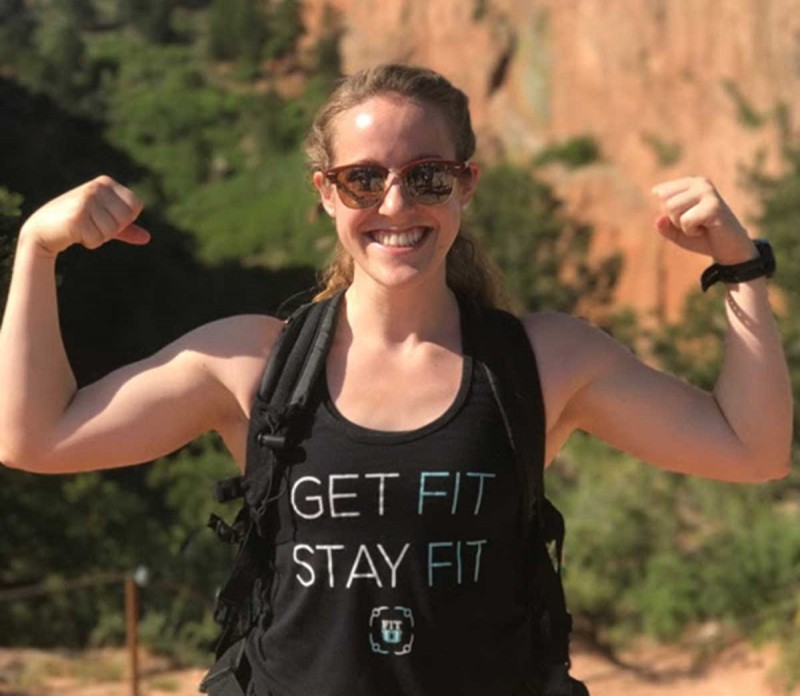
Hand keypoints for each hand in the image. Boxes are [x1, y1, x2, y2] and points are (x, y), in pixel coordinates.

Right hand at [19, 175, 149, 256]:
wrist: (43, 229)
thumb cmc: (78, 224)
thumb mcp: (105, 222)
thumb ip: (125, 228)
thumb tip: (147, 238)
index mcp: (106, 183)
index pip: (136, 206)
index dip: (124, 219)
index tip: (104, 218)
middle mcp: (96, 187)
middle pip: (125, 219)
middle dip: (112, 229)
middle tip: (92, 224)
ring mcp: (86, 200)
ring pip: (112, 230)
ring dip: (99, 236)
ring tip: (82, 228)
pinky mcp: (77, 216)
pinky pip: (98, 239)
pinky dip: (89, 242)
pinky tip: (74, 233)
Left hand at [651, 176, 756, 263]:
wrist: (729, 249)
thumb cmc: (702, 236)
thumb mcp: (676, 232)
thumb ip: (663, 226)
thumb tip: (659, 219)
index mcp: (690, 183)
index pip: (661, 193)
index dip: (668, 212)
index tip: (687, 216)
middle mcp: (700, 183)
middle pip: (666, 202)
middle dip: (675, 219)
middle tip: (695, 223)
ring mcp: (708, 192)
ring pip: (672, 209)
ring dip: (682, 225)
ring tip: (700, 225)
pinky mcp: (714, 206)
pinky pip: (685, 221)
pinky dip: (691, 231)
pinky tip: (706, 229)